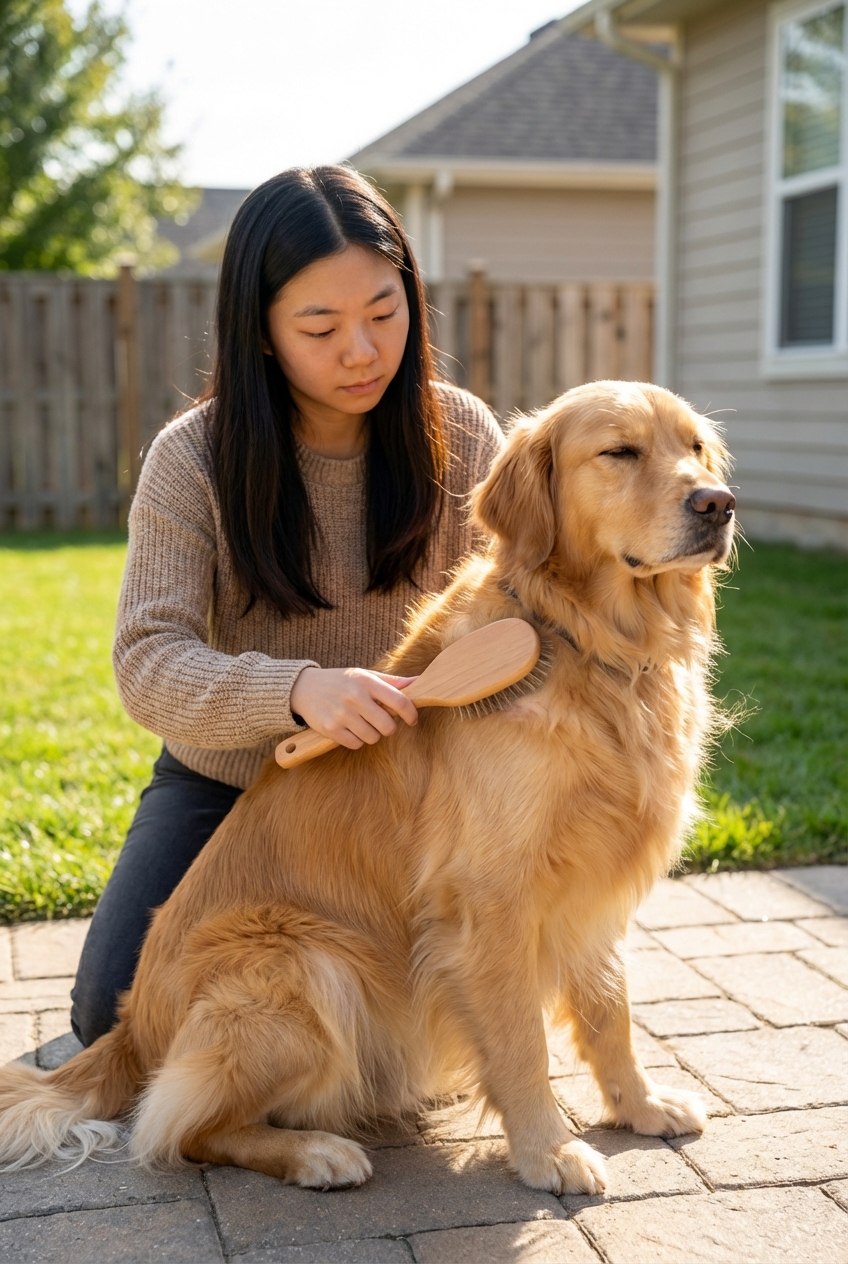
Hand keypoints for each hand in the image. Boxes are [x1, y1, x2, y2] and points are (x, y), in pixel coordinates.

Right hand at [289, 667, 418, 749]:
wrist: (304, 688)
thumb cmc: (341, 682)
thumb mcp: (364, 676)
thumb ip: (392, 682)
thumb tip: (419, 681)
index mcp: (366, 682)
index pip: (399, 701)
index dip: (411, 714)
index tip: (412, 720)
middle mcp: (355, 697)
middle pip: (388, 726)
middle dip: (388, 727)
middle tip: (381, 722)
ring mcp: (342, 714)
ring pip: (373, 738)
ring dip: (372, 734)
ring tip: (362, 724)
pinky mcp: (331, 729)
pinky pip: (356, 744)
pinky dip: (357, 741)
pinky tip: (350, 729)